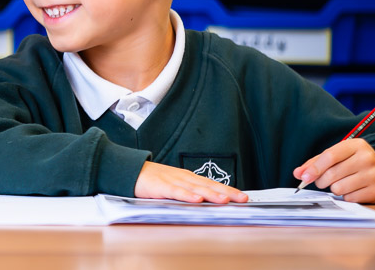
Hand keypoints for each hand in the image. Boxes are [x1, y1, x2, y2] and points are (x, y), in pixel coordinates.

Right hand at [134, 161, 248, 202]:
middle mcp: (184, 178)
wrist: (131, 170)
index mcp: (188, 178)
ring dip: (210, 194)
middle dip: (226, 191)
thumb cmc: (153, 180)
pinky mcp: (161, 187)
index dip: (228, 189)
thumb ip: (189, 192)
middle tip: (242, 198)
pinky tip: (196, 199)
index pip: (212, 184)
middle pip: (208, 185)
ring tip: (224, 199)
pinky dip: (187, 195)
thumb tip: (206, 203)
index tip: (243, 197)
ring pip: (195, 188)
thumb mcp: (174, 185)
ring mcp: (173, 181)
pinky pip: (176, 192)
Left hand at [294, 138, 374, 202]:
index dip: (314, 168)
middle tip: (322, 181)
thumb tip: (298, 174)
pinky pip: (350, 198)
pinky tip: (353, 189)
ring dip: (334, 189)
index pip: (330, 156)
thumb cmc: (354, 162)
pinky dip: (346, 196)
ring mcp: (374, 175)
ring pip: (339, 188)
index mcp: (356, 145)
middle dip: (321, 181)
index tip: (303, 178)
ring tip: (340, 183)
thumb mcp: (338, 155)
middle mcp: (367, 158)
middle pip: (332, 174)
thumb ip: (316, 163)